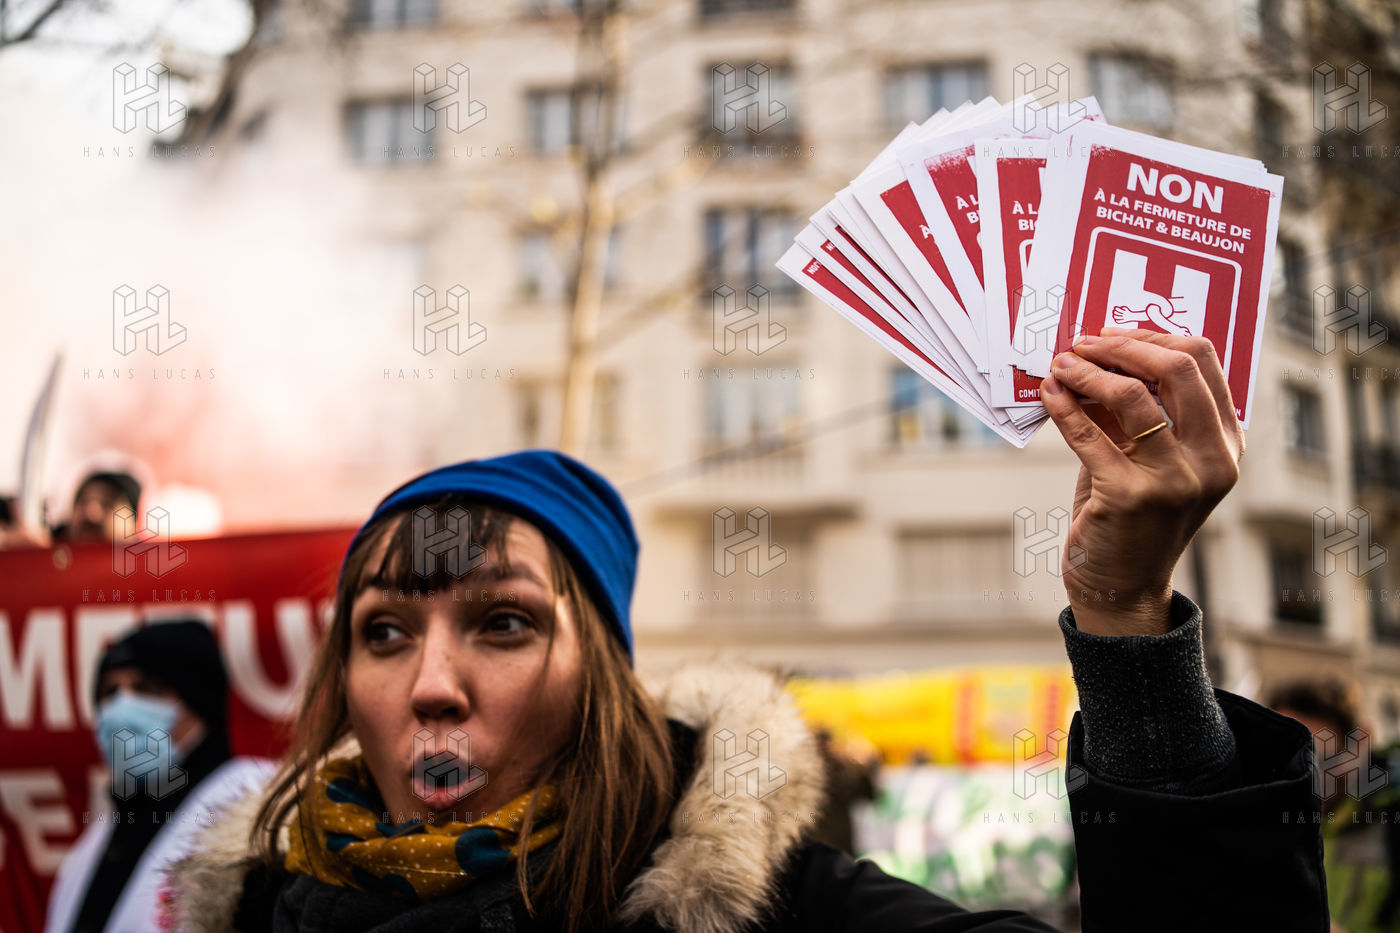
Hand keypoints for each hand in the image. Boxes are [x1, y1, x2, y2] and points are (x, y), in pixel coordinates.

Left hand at [1040, 327, 1244, 636]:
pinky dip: (1064, 405)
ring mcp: (1174, 481)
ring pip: (1133, 396)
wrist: (1123, 588)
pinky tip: (1049, 391)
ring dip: (1090, 371)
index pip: (1203, 362)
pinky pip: (1088, 434)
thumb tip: (1101, 352)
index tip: (1112, 332)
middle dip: (1124, 345)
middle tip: (1084, 341)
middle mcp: (1211, 461)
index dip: (1154, 336)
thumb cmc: (1133, 516)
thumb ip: (1140, 411)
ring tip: (1061, 363)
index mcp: (1226, 444)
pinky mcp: (1128, 497)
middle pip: (1178, 368)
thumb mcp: (1149, 459)